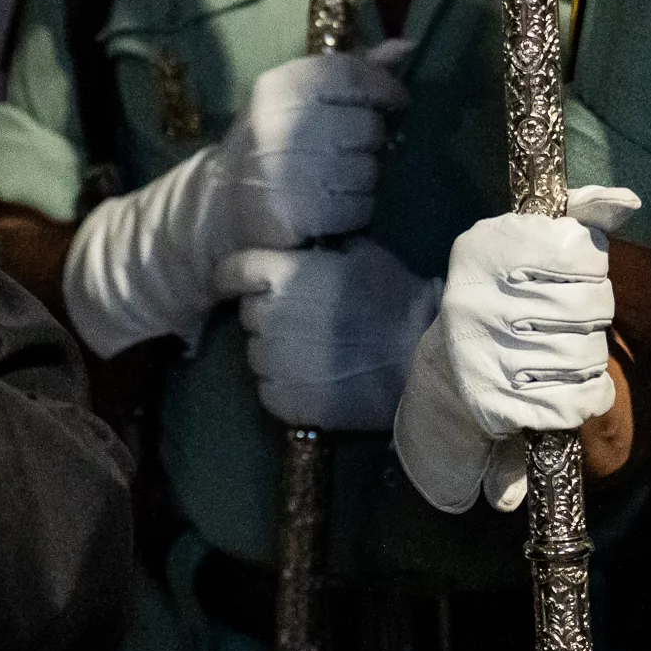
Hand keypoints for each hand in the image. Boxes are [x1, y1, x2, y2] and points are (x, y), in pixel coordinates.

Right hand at [60, 41, 405, 357]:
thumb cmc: (273, 144)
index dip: (382, 87)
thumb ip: (353, 72)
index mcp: (279, 87)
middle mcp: (278, 124)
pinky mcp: (291, 214)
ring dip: (363, 180)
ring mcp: (282, 171)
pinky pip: (356, 208)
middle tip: (349, 152)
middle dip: (369, 142)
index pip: (349, 73)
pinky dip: (354, 212)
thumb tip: (406, 47)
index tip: (395, 102)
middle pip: (366, 126)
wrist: (219, 207)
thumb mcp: (302, 100)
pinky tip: (333, 210)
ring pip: (367, 170)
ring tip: (337, 182)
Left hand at [218, 237, 440, 428]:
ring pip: (258, 355)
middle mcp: (266, 318)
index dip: (233, 277)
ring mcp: (271, 364)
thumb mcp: (363, 255)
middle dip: (269, 315)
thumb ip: (325, 251)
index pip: (233, 272)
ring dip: (277, 352)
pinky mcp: (283, 402)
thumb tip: (314, 248)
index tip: (237, 283)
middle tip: (305, 321)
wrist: (417, 358)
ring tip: (315, 356)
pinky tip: (317, 382)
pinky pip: (270, 390)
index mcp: (281, 276)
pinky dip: (286, 386)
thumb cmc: (395, 299)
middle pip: (250, 314)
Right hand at [394, 186, 638, 513]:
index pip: (582, 252)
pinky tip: (577, 384)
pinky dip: (589, 395)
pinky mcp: (495, 403)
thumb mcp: (533, 240)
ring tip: (574, 348)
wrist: (454, 361)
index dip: (592, 267)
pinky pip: (574, 403)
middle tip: (581, 318)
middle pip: (589, 308)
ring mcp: (484, 354)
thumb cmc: (511, 290)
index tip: (577, 275)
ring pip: (586, 357)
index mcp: (488, 247)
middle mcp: (479, 300)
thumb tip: (629, 201)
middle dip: (597, 314)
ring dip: (593, 355)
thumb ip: (581, 216)